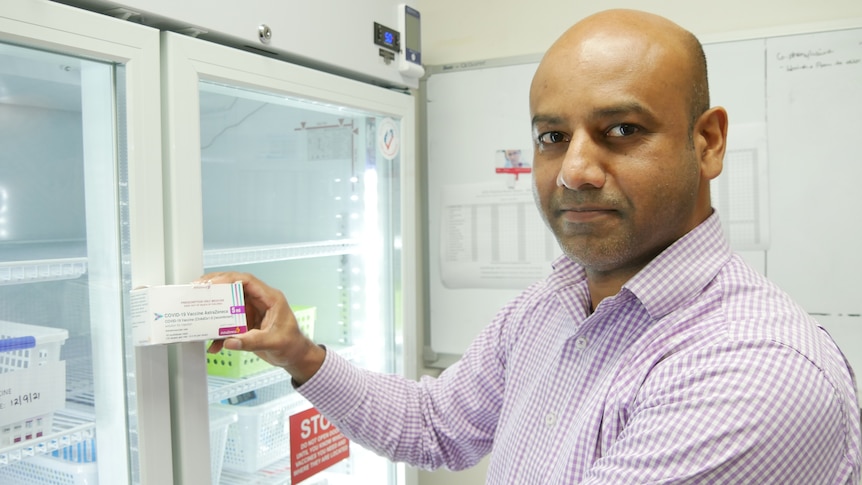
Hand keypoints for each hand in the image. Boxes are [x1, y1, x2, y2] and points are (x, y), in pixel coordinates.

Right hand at [198, 271, 325, 383]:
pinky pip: (229, 323)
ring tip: (198, 312)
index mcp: (271, 298)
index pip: (247, 281)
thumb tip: (230, 341)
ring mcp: (252, 312)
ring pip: (229, 305)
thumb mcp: (274, 342)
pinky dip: (220, 333)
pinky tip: (214, 344)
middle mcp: (260, 302)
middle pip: (234, 288)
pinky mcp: (246, 323)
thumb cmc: (292, 345)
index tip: (212, 284)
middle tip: (197, 290)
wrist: (294, 356)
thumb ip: (252, 341)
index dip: (228, 279)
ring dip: (214, 311)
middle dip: (215, 289)